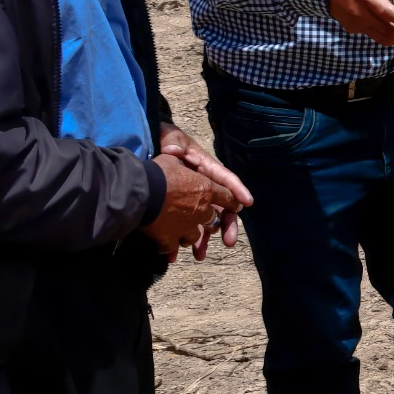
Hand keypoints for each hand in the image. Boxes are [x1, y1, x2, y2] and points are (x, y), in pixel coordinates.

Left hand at [156, 126, 248, 258]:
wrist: (147, 147)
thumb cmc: (165, 140)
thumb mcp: (170, 137)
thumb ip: (173, 142)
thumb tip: (174, 150)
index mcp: (206, 169)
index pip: (226, 180)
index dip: (237, 191)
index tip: (246, 203)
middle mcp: (204, 187)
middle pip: (221, 208)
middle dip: (227, 226)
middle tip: (230, 242)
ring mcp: (193, 199)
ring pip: (203, 222)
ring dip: (202, 240)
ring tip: (199, 255)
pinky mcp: (178, 209)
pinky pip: (184, 227)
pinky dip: (180, 242)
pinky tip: (174, 255)